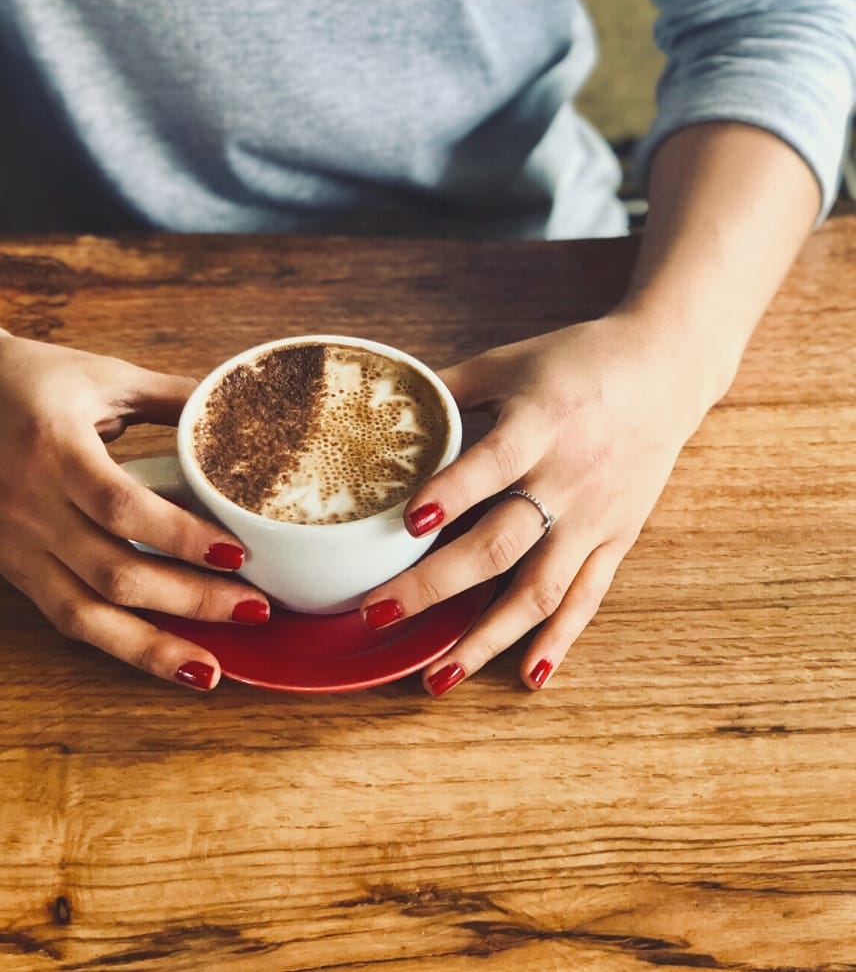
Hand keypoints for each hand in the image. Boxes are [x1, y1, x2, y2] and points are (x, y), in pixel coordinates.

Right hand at [0, 323, 269, 689]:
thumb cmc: (29, 377)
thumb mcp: (104, 374)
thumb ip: (173, 398)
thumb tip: (242, 414)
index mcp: (51, 446)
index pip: (120, 506)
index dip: (180, 537)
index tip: (237, 553)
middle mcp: (27, 503)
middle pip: (112, 571)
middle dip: (189, 599)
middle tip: (254, 608)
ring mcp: (15, 542)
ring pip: (85, 614)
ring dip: (153, 645)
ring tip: (212, 665)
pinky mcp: (11, 567)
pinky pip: (66, 617)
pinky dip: (117, 643)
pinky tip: (163, 656)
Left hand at [359, 313, 713, 695]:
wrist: (666, 370)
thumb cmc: (575, 362)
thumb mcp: (507, 362)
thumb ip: (445, 389)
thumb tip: (373, 407)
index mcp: (539, 424)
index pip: (492, 464)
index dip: (452, 493)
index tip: (408, 523)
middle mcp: (568, 478)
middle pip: (501, 543)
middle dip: (435, 585)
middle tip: (377, 614)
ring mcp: (596, 516)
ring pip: (540, 588)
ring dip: (488, 637)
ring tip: (439, 677)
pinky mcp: (617, 538)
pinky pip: (587, 598)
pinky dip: (559, 640)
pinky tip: (528, 677)